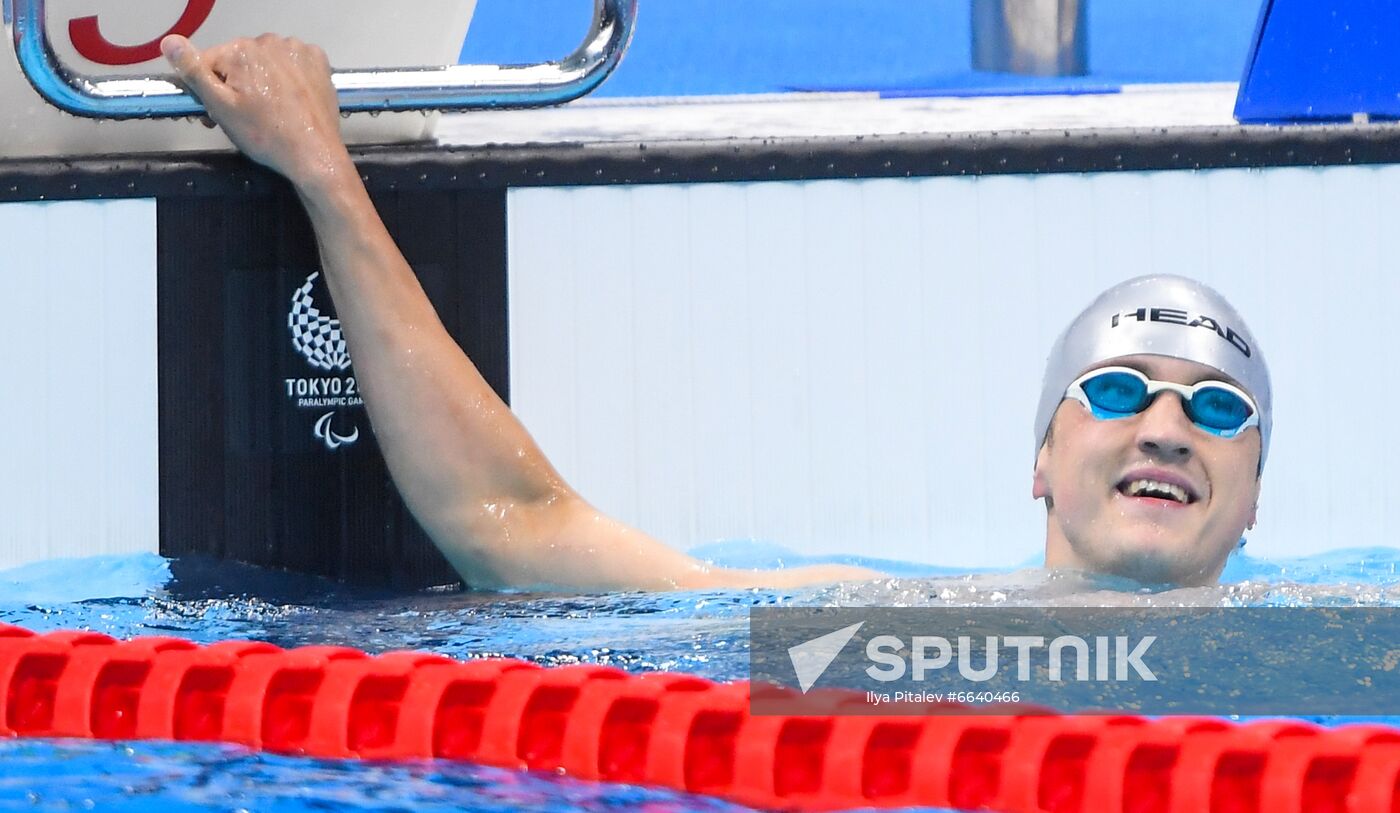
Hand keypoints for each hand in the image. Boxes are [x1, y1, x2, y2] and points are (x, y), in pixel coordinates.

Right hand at [161, 34, 349, 187]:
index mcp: (241, 51)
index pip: (209, 62)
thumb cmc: (267, 136)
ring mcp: (296, 49)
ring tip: (270, 110)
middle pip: (239, 60)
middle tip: (244, 116)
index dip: (209, 90)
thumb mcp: (221, 107)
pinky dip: (288, 77)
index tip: (216, 112)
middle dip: (236, 84)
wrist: (314, 154)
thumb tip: (170, 42)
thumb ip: (194, 72)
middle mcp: (269, 42)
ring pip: (265, 61)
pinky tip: (289, 100)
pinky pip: (292, 62)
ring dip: (262, 79)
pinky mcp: (317, 60)